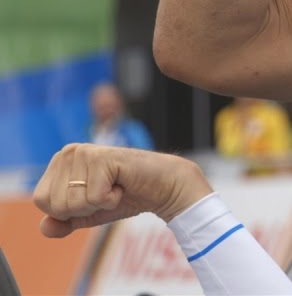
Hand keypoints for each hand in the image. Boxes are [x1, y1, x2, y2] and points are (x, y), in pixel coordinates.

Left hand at [33, 144, 212, 236]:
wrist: (163, 187)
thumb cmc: (126, 197)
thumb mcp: (87, 214)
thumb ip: (62, 222)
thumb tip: (45, 227)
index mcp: (60, 162)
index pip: (41, 201)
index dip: (68, 211)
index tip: (93, 197)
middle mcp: (68, 151)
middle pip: (55, 204)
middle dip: (84, 209)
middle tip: (106, 193)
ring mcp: (84, 152)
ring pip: (73, 203)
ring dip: (99, 204)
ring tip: (115, 188)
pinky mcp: (102, 157)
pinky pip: (94, 198)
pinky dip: (111, 200)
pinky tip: (123, 185)